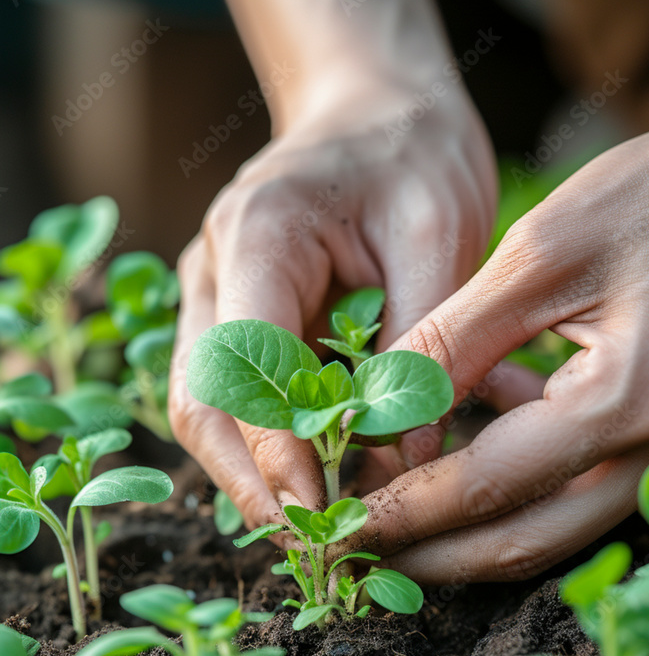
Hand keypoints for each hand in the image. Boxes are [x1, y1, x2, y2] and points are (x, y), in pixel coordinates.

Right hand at [169, 79, 496, 528]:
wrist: (378, 111)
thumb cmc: (414, 156)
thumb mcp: (440, 233)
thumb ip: (421, 345)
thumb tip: (406, 461)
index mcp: (258, 234)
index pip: (241, 367)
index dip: (274, 452)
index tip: (323, 513)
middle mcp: (216, 270)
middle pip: (201, 402)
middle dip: (251, 484)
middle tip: (314, 544)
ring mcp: (216, 297)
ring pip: (209, 410)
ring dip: (258, 477)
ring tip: (320, 528)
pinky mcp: (237, 318)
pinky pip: (240, 400)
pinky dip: (275, 451)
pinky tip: (324, 483)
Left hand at [359, 127, 648, 582]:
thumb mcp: (542, 254)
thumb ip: (456, 339)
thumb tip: (376, 409)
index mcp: (623, 402)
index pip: (486, 487)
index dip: (403, 514)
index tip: (338, 530)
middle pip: (524, 540)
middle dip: (432, 556)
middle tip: (358, 557)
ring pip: (553, 528)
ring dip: (469, 533)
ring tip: (394, 517)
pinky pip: (581, 491)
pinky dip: (517, 486)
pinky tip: (471, 442)